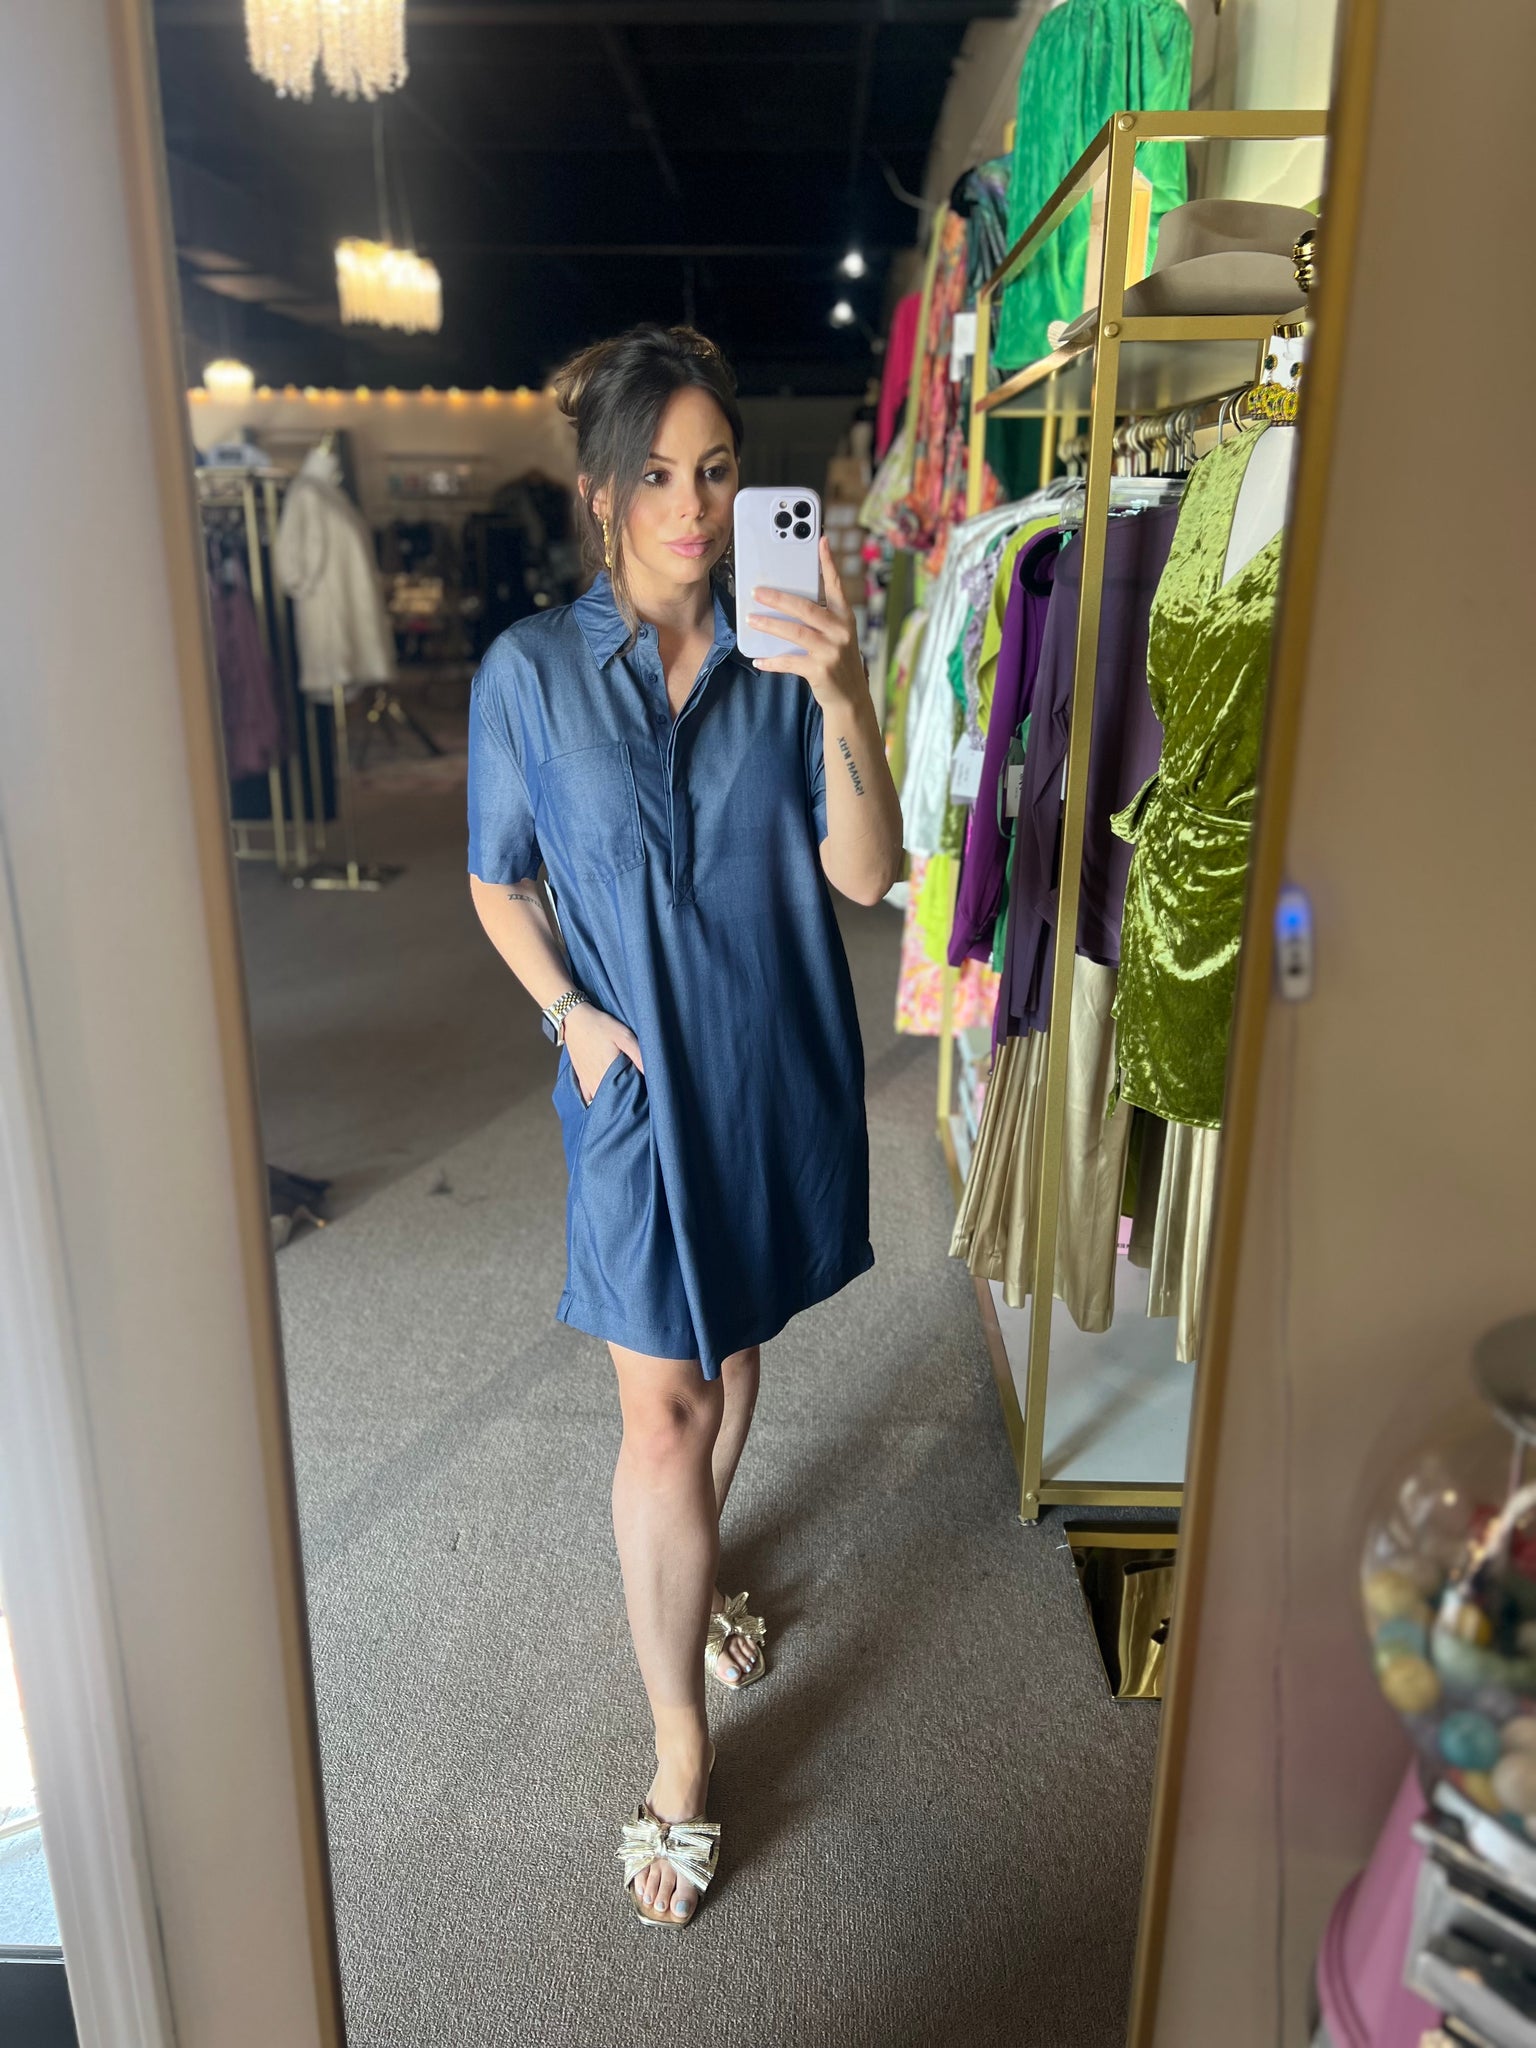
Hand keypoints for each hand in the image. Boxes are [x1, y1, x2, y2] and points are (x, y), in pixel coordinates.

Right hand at [564, 1001, 643, 1106]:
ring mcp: (587, 1082)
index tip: (644, 1093)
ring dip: (612, 1100)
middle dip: (625, 1100)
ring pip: (601, 1100)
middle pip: (614, 1100)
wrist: (573, 1019)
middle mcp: (597, 1082)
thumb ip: (638, 1055)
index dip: (636, 1096)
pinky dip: (596, 1099)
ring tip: (623, 1096)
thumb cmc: (600, 1026)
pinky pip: (588, 1097)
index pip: (626, 1094)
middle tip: (636, 1095)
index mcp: (609, 1073)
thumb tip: (653, 1074)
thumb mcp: (624, 1036)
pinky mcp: (581, 1079)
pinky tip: (605, 1097)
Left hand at [747, 536, 867, 710]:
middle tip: (757, 592)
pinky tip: (759, 659)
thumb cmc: (837, 661)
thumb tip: (784, 602)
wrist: (850, 698)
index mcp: (845, 617)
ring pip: (795, 632)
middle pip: (806, 608)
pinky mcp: (820, 671)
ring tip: (752, 619)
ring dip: (770, 625)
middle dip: (778, 598)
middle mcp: (841, 631)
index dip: (828, 562)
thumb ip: (819, 618)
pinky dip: (772, 660)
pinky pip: (789, 662)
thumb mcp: (836, 636)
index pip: (836, 585)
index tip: (821, 540)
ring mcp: (832, 651)